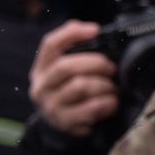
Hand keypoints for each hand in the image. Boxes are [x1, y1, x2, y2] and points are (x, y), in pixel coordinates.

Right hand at [30, 21, 119, 136]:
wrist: (59, 125)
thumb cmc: (69, 91)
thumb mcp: (66, 71)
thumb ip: (75, 50)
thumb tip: (91, 29)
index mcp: (42, 68)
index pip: (50, 45)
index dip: (72, 34)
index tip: (95, 30)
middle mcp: (42, 86)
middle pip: (67, 66)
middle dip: (97, 64)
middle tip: (112, 69)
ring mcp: (51, 105)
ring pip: (81, 86)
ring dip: (104, 85)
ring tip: (112, 88)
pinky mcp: (64, 121)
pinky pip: (91, 108)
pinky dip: (107, 103)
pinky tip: (111, 103)